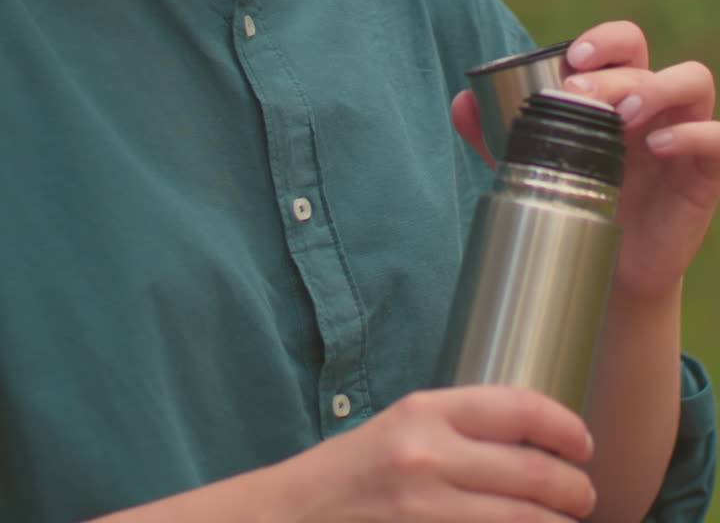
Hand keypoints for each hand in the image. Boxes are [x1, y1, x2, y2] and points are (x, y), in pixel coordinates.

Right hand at [288, 386, 594, 521]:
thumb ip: (461, 429)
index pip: (518, 408)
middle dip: (574, 487)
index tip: (583, 443)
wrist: (295, 516)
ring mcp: (426, 510)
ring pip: (523, 519)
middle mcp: (428, 456)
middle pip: (533, 471)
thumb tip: (536, 440)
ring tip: (568, 521)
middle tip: (585, 495)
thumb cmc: (355, 473)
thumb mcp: (404, 428)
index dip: (564, 425)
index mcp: (425, 412)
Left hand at [452, 20, 719, 300]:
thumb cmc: (576, 200)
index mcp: (616, 89)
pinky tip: (661, 146)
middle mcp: (653, 102)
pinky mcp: (707, 171)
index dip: (601, 40)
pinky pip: (719, 137)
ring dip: (654, 88)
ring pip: (692, 79)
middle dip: (612, 68)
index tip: (572, 58)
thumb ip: (497, 133)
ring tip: (621, 116)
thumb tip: (460, 103)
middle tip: (578, 93)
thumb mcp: (532, 166)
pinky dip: (696, 133)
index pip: (621, 42)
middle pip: (646, 57)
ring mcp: (685, 130)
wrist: (609, 269)